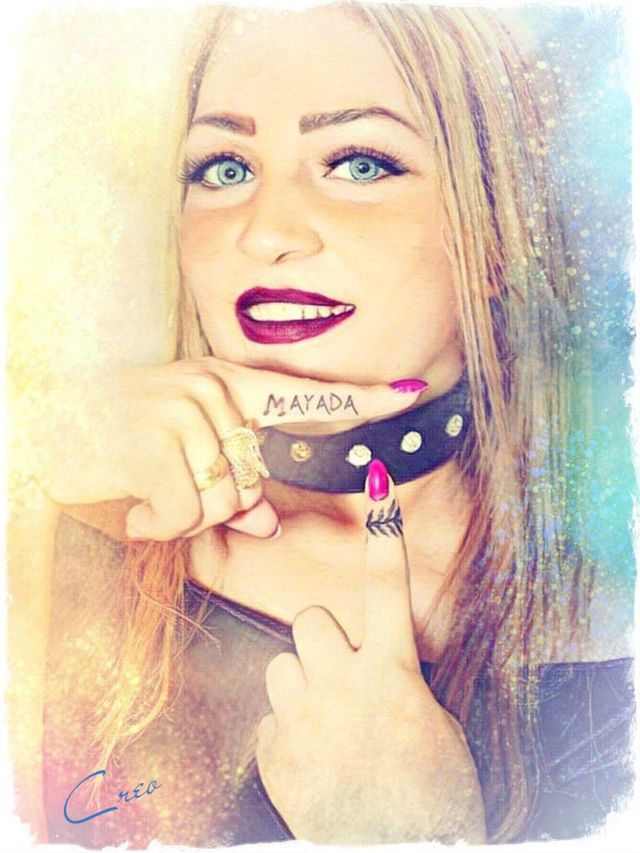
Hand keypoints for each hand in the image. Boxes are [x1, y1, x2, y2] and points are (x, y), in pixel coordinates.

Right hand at [27, 359, 423, 540]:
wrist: (44, 421)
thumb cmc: (119, 439)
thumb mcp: (182, 455)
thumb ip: (232, 486)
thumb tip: (266, 525)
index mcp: (225, 385)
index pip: (305, 393)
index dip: (362, 398)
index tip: (411, 392)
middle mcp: (210, 388)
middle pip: (253, 482)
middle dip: (216, 508)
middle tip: (170, 499)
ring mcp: (183, 409)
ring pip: (224, 503)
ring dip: (186, 518)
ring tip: (150, 498)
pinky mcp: (154, 440)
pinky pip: (188, 515)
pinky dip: (162, 526)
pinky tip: (137, 510)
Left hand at [256, 461, 486, 844]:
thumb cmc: (434, 798)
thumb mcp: (433, 727)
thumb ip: (398, 684)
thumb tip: (375, 668)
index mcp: (391, 675)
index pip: (385, 588)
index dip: (383, 535)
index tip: (378, 487)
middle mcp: (341, 687)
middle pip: (310, 622)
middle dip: (323, 642)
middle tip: (341, 676)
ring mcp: (302, 720)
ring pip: (281, 666)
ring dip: (301, 686)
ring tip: (324, 723)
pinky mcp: (274, 756)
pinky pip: (270, 720)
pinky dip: (288, 733)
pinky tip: (313, 761)